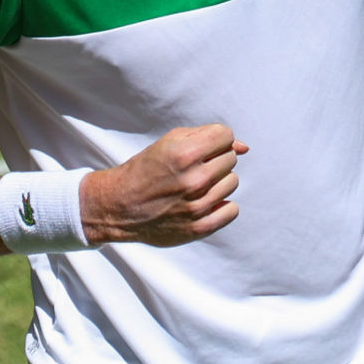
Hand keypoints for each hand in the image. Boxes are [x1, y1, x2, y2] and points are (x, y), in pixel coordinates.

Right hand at [80, 124, 247, 245]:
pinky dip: (221, 206)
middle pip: (231, 158)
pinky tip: (204, 203)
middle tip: (195, 168)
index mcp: (184, 154)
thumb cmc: (145, 170)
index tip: (202, 148)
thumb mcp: (169, 143)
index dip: (215, 139)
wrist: (119, 206)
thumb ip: (207, 136)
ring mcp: (197, 206)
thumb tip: (244, 147)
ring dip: (218, 182)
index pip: (226, 135)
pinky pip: (232, 210)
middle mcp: (193, 180)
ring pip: (232, 182)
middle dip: (216, 159)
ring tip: (195, 186)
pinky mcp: (199, 227)